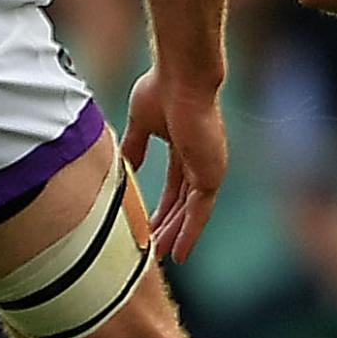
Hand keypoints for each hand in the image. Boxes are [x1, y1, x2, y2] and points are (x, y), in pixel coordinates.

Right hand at [121, 67, 226, 262]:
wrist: (180, 78)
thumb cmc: (162, 89)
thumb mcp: (141, 123)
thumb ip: (135, 147)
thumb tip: (125, 166)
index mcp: (184, 148)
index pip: (173, 187)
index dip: (161, 209)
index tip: (148, 228)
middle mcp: (199, 161)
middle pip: (182, 204)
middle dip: (167, 228)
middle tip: (152, 251)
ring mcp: (207, 168)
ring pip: (190, 212)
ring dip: (176, 236)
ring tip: (160, 259)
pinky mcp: (210, 174)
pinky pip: (199, 212)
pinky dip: (189, 233)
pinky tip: (179, 254)